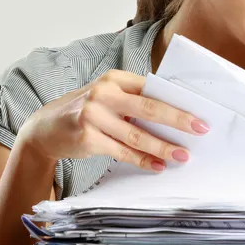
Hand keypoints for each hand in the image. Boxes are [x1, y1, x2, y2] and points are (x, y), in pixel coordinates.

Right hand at [16, 69, 209, 171]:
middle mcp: (104, 93)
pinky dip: (142, 160)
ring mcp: (94, 115)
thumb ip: (135, 100)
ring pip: (137, 134)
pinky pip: (122, 152)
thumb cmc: (87, 109)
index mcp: (116, 78)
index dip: (177, 101)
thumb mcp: (109, 95)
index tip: (199, 112)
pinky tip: (158, 165)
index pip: (153, 89)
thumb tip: (174, 115)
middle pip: (149, 108)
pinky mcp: (88, 138)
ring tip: (182, 155)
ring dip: (162, 146)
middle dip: (178, 120)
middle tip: (200, 130)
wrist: (45, 128)